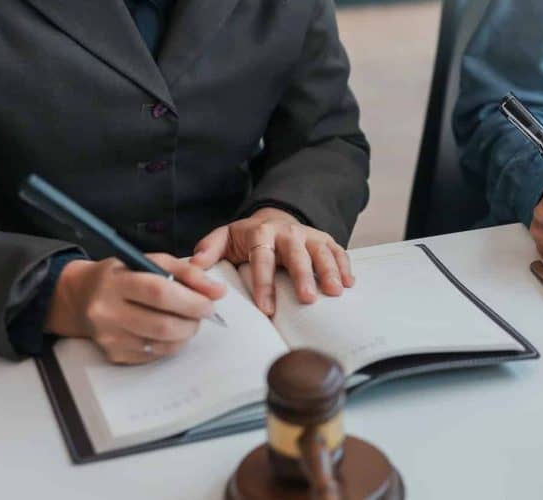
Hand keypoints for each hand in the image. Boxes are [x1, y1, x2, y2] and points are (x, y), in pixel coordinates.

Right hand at [45, 254, 226, 364]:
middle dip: (192, 321)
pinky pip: (153, 356)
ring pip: (161, 344)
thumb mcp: (152, 261)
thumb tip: (218, 292)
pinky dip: (170, 345)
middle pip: (163, 325)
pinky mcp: (113, 354)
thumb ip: (188, 273)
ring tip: (187, 321)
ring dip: (185, 334)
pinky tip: (169, 332)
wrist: (81, 297)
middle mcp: (107, 311)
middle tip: (202, 314)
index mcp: (116, 281)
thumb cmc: (124, 275)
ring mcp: (109, 337)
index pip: (159, 293)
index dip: (191, 301)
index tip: (210, 304)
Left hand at [191, 207, 353, 313]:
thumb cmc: (247, 238)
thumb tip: (193, 265)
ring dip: (329, 271)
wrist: (273, 220)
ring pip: (321, 251)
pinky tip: (349, 283)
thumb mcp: (224, 239)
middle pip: (296, 254)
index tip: (267, 309)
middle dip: (303, 276)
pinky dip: (344, 266)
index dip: (264, 284)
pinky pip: (337, 250)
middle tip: (308, 299)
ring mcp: (308, 235)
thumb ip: (209, 250)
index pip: (262, 259)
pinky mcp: (324, 240)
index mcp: (260, 233)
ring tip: (336, 291)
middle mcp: (287, 232)